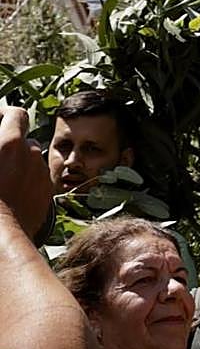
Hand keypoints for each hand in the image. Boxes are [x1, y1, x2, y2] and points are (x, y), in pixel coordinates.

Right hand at [0, 106, 51, 238]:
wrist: (0, 234)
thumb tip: (3, 143)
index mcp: (8, 144)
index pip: (16, 114)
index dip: (7, 114)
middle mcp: (31, 153)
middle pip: (24, 139)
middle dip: (11, 144)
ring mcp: (41, 172)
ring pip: (32, 159)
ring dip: (20, 162)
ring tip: (2, 179)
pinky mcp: (47, 190)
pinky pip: (37, 177)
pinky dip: (27, 179)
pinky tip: (12, 192)